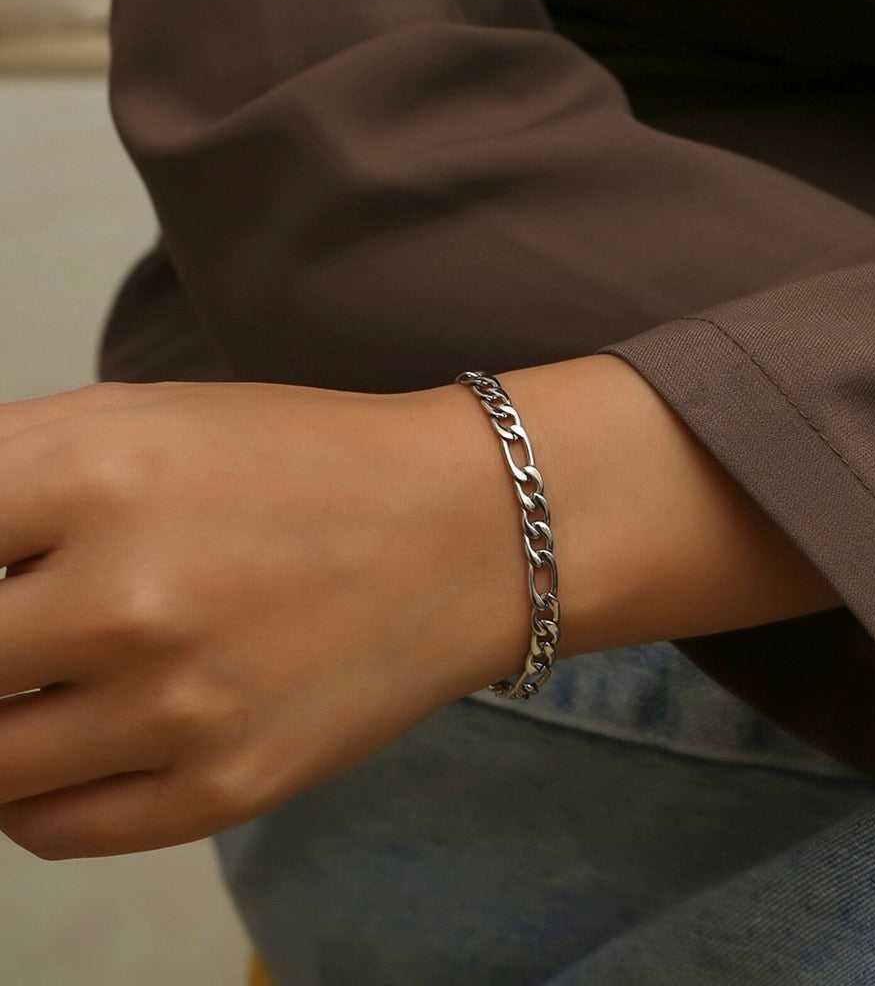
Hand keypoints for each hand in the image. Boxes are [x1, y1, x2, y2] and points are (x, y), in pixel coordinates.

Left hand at [0, 379, 525, 858]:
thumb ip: (1, 463)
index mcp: (100, 476)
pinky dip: (31, 791)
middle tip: (24, 625)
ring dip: (0, 715)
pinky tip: (78, 733)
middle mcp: (134, 601)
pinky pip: (51, 828)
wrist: (460, 534)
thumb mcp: (146, 416)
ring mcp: (181, 710)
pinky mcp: (226, 789)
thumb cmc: (305, 464)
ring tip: (45, 675)